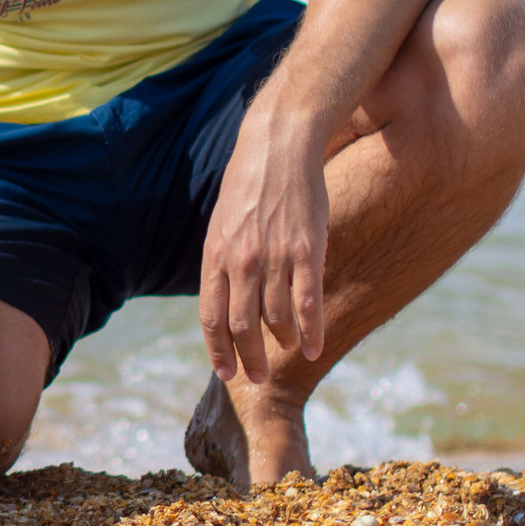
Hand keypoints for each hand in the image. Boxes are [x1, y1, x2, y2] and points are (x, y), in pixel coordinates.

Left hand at [198, 106, 329, 385]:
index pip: (211, 317)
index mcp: (215, 256)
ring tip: (285, 354)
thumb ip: (222, 263)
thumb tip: (224, 300)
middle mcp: (241, 262)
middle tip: (258, 378)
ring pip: (275, 319)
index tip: (226, 373)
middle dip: (249, 359)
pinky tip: (314, 349)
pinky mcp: (306, 251)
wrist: (278, 148)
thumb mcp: (222, 225)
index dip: (218, 350)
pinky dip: (311, 331)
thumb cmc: (248, 186)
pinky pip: (307, 302)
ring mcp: (274, 258)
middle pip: (242, 326)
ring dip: (280, 344)